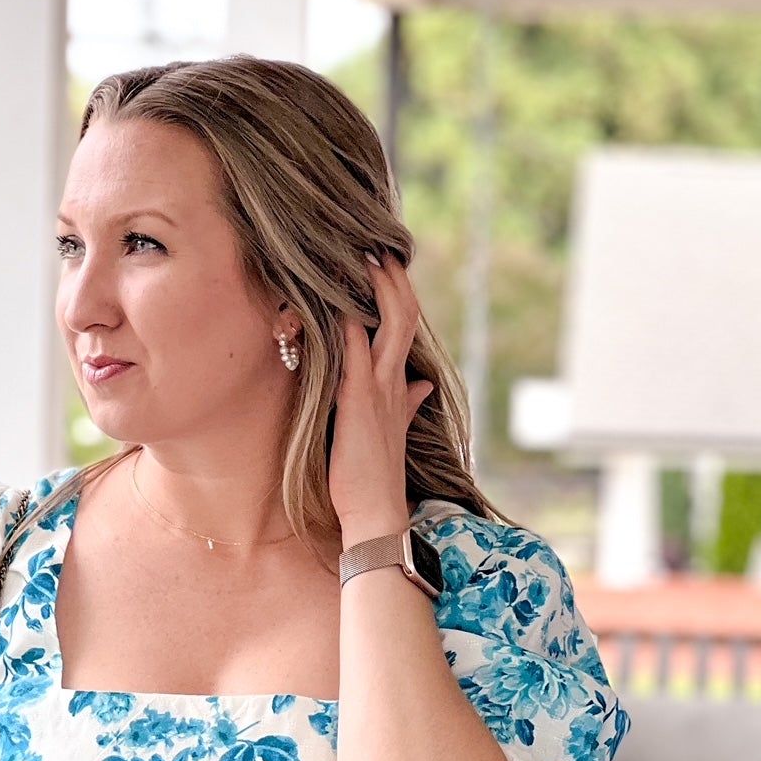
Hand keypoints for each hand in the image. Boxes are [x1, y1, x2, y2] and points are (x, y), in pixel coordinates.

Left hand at [330, 249, 435, 542]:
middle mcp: (394, 382)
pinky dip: (348, 326)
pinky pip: (356, 354)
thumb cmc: (374, 476)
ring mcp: (379, 390)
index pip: (405, 329)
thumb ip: (407, 403)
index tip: (387, 267)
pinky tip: (338, 302)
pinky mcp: (358, 402)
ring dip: (376, 291)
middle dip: (393, 281)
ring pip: (388, 327)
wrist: (375, 512)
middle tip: (378, 248)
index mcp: (399, 386)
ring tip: (363, 256)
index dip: (399, 296)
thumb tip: (423, 385)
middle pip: (404, 317)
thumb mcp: (392, 431)